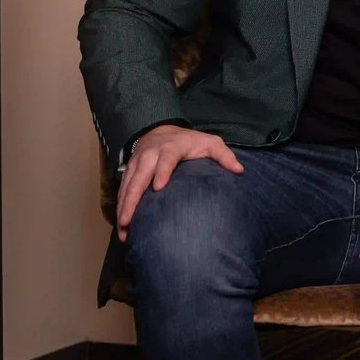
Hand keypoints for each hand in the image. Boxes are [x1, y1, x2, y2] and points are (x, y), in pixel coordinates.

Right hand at [117, 123, 242, 238]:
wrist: (161, 130)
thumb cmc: (190, 141)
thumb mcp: (210, 142)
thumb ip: (224, 155)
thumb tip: (239, 170)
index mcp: (171, 149)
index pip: (166, 161)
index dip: (162, 172)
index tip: (159, 187)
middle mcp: (150, 156)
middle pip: (139, 178)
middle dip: (132, 200)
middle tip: (128, 221)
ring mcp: (136, 163)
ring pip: (126, 186)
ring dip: (122, 207)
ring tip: (122, 229)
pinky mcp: (129, 171)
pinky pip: (121, 189)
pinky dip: (119, 206)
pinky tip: (121, 225)